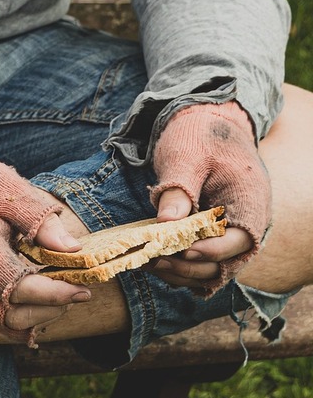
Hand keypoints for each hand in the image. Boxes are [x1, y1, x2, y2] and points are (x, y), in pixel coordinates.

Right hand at [0, 128, 84, 341]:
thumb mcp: (10, 191)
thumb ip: (41, 222)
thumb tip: (73, 249)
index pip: (20, 290)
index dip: (54, 295)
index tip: (83, 289)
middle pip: (12, 318)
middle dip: (49, 310)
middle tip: (75, 292)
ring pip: (2, 323)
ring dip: (36, 316)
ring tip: (60, 295)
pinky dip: (19, 315)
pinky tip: (39, 297)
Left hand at [149, 101, 271, 292]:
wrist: (203, 125)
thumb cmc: (198, 137)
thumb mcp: (187, 157)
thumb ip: (178, 189)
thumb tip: (167, 224)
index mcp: (250, 202)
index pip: (238, 240)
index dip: (210, 250)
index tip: (179, 249)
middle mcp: (245, 224)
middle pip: (224, 263)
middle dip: (188, 266)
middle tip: (153, 260)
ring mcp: (228, 233)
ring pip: (211, 269)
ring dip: (181, 272)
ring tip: (147, 264)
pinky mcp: (210, 236)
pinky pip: (200, 262)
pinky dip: (179, 268)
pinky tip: (153, 262)